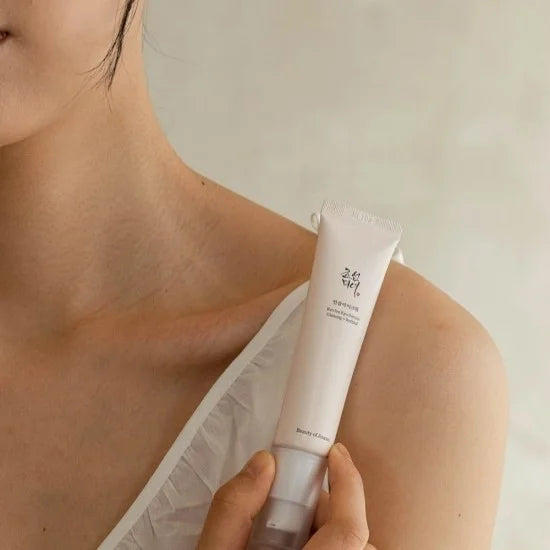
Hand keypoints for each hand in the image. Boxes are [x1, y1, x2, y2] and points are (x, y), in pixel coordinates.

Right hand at [196, 442, 375, 549]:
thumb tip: (265, 464)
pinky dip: (328, 549)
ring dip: (329, 534)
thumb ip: (235, 507)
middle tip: (291, 501)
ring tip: (285, 535)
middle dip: (327, 510)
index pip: (350, 530)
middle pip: (353, 539)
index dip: (350, 485)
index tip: (336, 453)